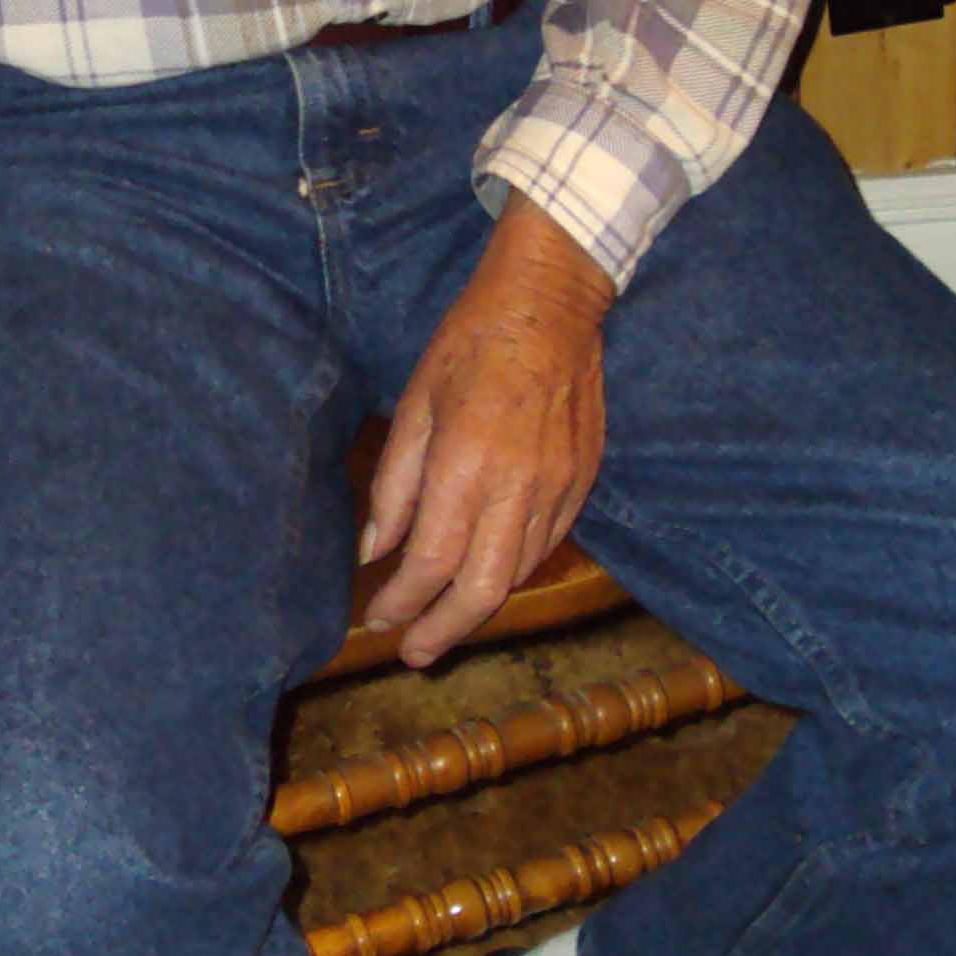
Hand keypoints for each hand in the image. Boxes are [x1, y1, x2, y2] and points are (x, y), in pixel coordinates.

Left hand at [356, 198, 613, 668]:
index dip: (401, 601)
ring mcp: (559, 487)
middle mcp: (519, 485)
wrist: (553, 303)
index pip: (431, 560)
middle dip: (443, 630)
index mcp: (468, 462)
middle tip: (412, 652)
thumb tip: (372, 548)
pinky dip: (512, 573)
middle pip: (482, 589)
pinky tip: (485, 578)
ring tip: (443, 625)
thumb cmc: (471, 341)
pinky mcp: (583, 481)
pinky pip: (546, 546)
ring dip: (477, 609)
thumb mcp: (415, 402)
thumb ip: (394, 483)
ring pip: (518, 575)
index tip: (377, 617)